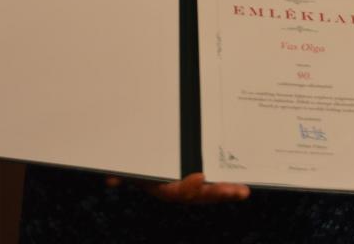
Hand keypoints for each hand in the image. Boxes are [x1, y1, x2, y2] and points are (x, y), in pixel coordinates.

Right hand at [105, 172, 249, 203]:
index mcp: (161, 186)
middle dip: (218, 194)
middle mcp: (178, 187)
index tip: (200, 177)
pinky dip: (227, 184)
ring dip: (227, 192)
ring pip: (210, 191)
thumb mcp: (127, 165)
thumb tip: (111, 180)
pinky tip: (242, 183)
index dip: (187, 188)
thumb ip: (121, 173)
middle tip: (237, 191)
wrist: (142, 158)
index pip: (174, 193)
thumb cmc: (137, 160)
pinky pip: (214, 182)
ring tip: (243, 192)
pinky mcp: (201, 176)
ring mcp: (190, 183)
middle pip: (199, 195)